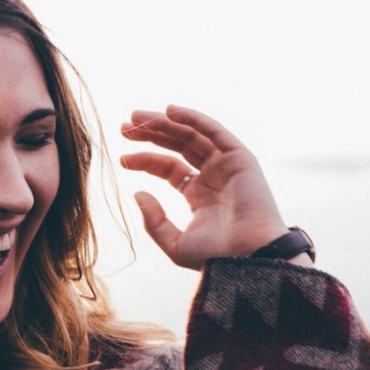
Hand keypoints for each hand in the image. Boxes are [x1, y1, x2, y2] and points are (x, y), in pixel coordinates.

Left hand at [120, 105, 297, 269]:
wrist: (248, 258)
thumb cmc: (215, 256)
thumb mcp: (174, 242)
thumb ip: (154, 220)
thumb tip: (136, 193)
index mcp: (199, 195)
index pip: (168, 167)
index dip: (145, 160)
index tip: (122, 158)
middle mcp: (213, 176)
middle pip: (178, 146)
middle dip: (151, 134)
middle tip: (123, 127)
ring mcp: (228, 166)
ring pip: (192, 134)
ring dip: (164, 122)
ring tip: (136, 117)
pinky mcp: (241, 158)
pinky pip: (214, 131)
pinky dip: (193, 118)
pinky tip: (169, 111)